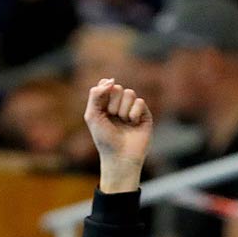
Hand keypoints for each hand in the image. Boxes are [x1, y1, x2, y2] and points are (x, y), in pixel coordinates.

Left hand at [84, 78, 151, 192]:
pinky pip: (140, 102)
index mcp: (105, 105)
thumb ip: (96, 94)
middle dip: (113, 103)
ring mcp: (132, 110)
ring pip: (129, 93)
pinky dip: (134, 113)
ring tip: (123, 122)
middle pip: (117, 88)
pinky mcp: (145, 115)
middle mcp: (119, 106)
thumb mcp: (92, 115)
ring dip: (123, 109)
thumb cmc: (104, 139)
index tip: (103, 106)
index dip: (105, 92)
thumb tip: (111, 80)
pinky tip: (133, 124)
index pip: (107, 85)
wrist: (120, 156)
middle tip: (112, 117)